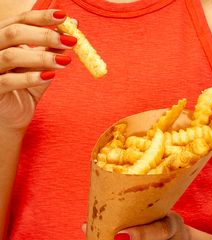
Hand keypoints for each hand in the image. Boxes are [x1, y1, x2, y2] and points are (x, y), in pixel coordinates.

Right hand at [0, 9, 76, 132]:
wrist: (14, 117)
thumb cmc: (25, 89)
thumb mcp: (42, 67)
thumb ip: (52, 50)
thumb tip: (73, 31)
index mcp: (3, 39)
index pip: (20, 20)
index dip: (42, 16)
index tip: (64, 17)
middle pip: (14, 33)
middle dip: (44, 35)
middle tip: (69, 41)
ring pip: (11, 56)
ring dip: (41, 57)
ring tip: (65, 62)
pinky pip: (9, 81)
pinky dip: (31, 78)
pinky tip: (50, 76)